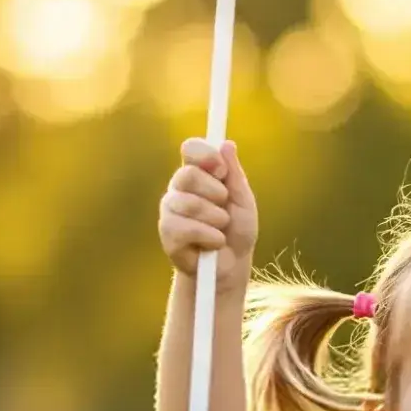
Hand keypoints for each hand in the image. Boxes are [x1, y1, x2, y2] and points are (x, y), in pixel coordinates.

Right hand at [159, 139, 256, 277]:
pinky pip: (186, 228)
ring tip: (222, 229)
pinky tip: (214, 243)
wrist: (232, 266)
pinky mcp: (168, 234)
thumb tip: (226, 144)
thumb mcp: (243, 200)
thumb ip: (234, 174)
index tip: (222, 170)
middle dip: (215, 192)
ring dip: (216, 219)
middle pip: (187, 174)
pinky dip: (209, 237)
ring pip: (189, 203)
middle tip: (225, 206)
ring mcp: (170, 211)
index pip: (190, 149)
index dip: (205, 154)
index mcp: (198, 173)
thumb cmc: (237, 231)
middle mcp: (179, 188)